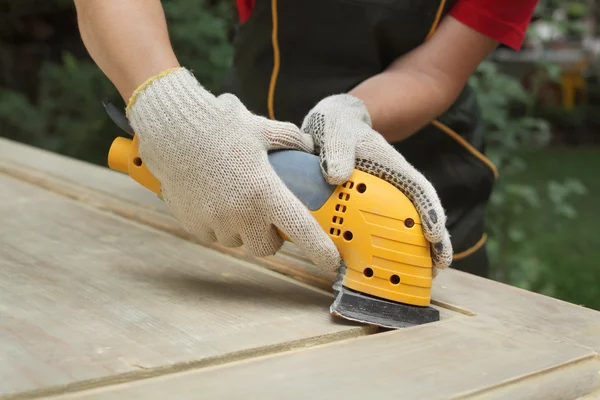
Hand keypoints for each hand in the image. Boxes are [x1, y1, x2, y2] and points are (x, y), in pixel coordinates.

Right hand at [126, 67, 340, 270]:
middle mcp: (241, 212)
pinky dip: (217, 225)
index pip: (301, 229)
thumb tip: (308, 147)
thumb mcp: (261, 128)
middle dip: (271, 237)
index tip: (333, 263)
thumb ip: (289, 139)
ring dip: (242, 230)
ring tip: (233, 199)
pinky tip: (212, 199)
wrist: (171, 130)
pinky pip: (213, 235)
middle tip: (266, 216)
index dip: (321, 250)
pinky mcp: (194, 224)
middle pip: (268, 247)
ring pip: (238, 241)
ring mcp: (216, 221)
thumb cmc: (219, 125)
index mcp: (265, 190)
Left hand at [301, 94, 451, 274]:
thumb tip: (336, 175)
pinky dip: (387, 246)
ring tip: (426, 275)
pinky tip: (385, 267)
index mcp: (391, 164)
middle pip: (420, 212)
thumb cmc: (337, 124)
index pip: (417, 188)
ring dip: (417, 248)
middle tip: (439, 267)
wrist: (331, 124)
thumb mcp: (334, 130)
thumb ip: (336, 148)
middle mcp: (392, 183)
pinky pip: (381, 227)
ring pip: (405, 223)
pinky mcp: (366, 205)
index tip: (434, 233)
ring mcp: (382, 195)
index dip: (429, 211)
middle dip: (434, 239)